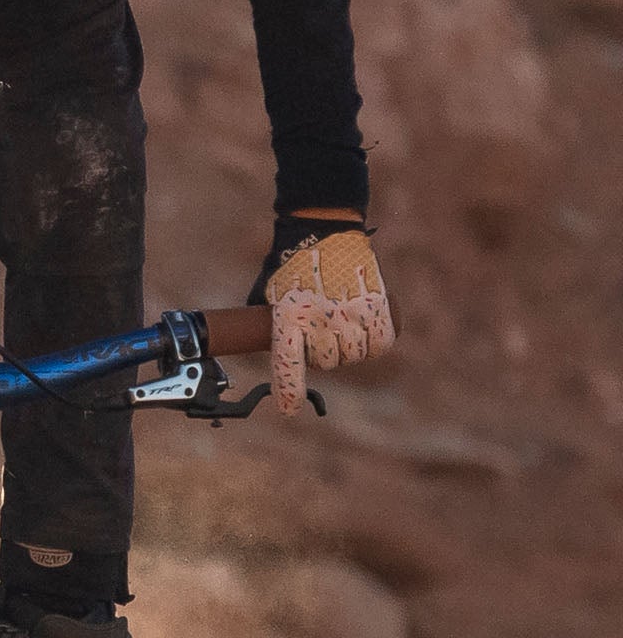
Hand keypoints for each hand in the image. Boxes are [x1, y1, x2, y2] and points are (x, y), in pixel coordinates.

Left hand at [257, 216, 394, 416]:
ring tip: (340, 322)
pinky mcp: (379, 305)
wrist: (324, 228)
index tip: (289, 409)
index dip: (289, 389)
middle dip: (322, 354)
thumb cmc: (292, 263)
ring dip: (348, 347)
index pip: (289, 363)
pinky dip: (375, 340)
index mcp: (289, 316)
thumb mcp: (270, 293)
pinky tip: (365, 324)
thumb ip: (270, 324)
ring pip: (354, 356)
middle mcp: (321, 318)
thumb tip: (257, 347)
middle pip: (326, 363)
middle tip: (320, 331)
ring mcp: (352, 312)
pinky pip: (382, 343)